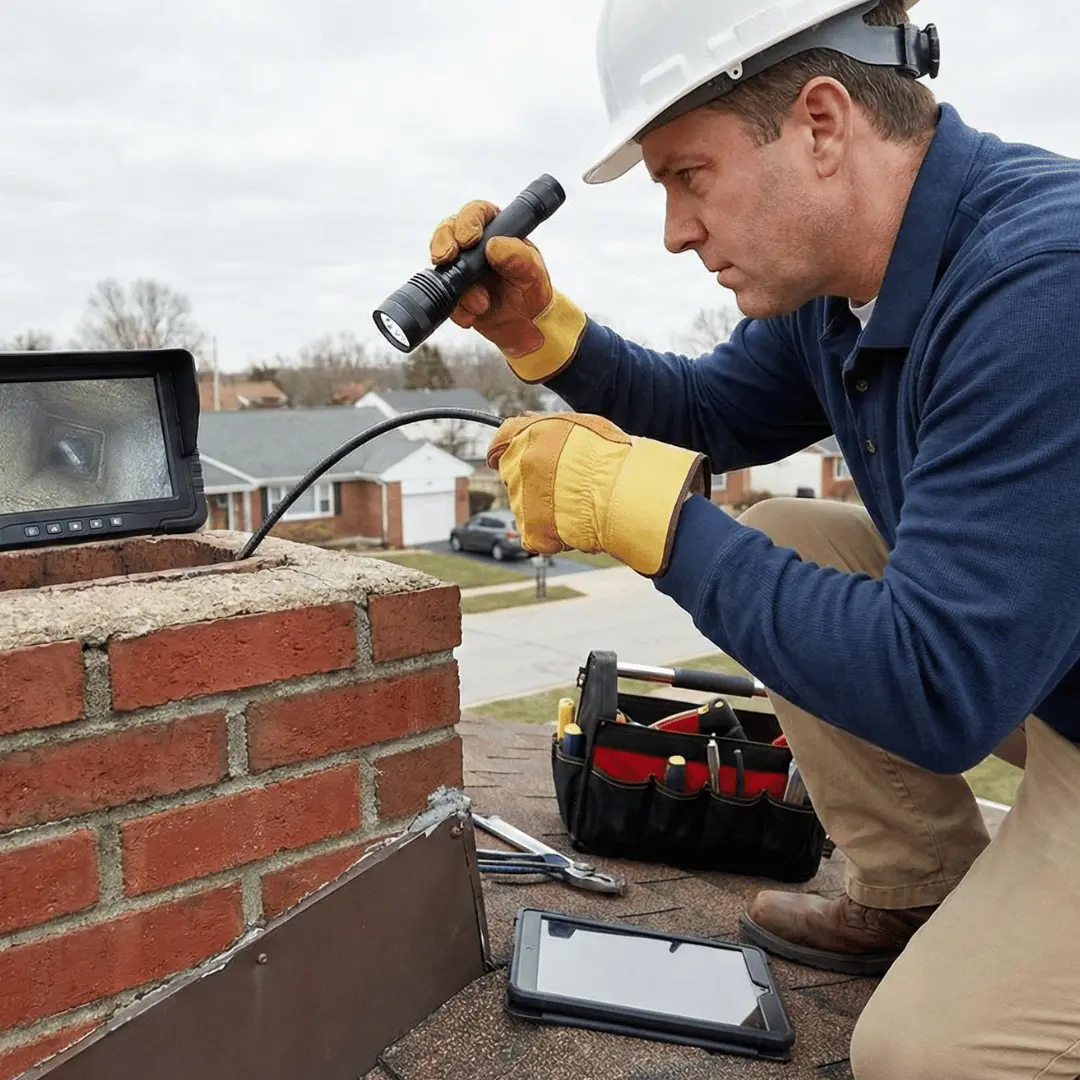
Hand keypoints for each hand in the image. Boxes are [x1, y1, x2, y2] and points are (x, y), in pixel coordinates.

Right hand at [429, 200, 587, 383]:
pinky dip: (456, 308)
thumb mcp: (533, 274)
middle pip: (448, 230)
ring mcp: (462, 268)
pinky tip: (473, 316)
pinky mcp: (455, 292)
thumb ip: (519, 258)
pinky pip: (444, 295)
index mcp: (497, 231)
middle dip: (443, 243)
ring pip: (441, 263)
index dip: (468, 221)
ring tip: (480, 304)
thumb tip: (494, 246)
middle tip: (447, 258)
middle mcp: (475, 245)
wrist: (528, 326)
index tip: (469, 240)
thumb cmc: (533, 292)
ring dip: (456, 284)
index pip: (476, 212)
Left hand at [487, 413, 709, 576]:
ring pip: (524, 508)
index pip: (499, 442)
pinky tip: (574, 526)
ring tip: (577, 505)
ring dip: (543, 509)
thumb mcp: (580, 426)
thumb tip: (529, 428)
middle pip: (513, 476)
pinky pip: (534, 536)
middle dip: (532, 482)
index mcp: (527, 436)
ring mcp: (522, 500)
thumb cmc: (611, 458)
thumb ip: (547, 429)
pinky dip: (550, 536)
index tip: (504, 460)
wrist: (624, 492)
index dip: (503, 452)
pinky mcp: (531, 530)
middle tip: (564, 487)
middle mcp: (518, 465)